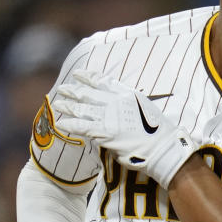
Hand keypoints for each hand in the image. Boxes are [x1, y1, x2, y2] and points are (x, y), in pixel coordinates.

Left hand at [52, 72, 196, 186]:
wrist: (163, 147)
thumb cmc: (158, 133)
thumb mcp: (145, 110)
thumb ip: (128, 107)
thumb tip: (117, 111)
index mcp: (127, 94)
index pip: (103, 81)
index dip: (88, 76)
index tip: (78, 74)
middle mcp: (117, 101)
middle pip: (89, 93)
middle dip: (74, 90)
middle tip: (62, 89)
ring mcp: (111, 116)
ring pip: (83, 109)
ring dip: (68, 106)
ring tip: (57, 104)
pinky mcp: (106, 132)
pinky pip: (83, 127)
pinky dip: (71, 125)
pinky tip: (61, 124)